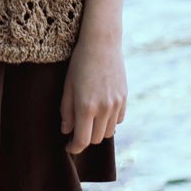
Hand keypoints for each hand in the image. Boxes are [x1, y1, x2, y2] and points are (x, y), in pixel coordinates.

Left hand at [59, 38, 126, 152]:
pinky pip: (118, 120)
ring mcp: (116, 104)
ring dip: (98, 130)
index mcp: (86, 106)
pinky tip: (102, 110)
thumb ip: (66, 110)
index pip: (82, 141)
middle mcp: (103, 108)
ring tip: (89, 119)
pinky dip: (110, 121)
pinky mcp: (124, 98)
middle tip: (77, 130)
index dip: (74, 147)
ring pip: (108, 132)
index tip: (68, 146)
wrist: (102, 43)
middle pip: (96, 139)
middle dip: (85, 138)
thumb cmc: (80, 62)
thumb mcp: (68, 85)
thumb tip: (66, 131)